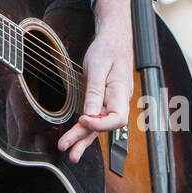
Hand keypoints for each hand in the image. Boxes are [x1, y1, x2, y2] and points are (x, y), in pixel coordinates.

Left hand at [57, 0, 133, 164]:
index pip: (116, 118)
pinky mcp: (103, 101)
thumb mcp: (99, 67)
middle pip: (104, 127)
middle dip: (85, 140)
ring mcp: (111, 103)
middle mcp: (119, 102)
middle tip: (70, 152)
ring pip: (98, 125)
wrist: (114, 39)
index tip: (82, 120)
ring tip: (69, 152)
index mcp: (122, 93)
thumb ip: (96, 92)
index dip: (100, 123)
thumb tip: (90, 114)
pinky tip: (75, 139)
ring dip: (83, 139)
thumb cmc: (108, 50)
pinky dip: (84, 129)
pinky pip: (94, 118)